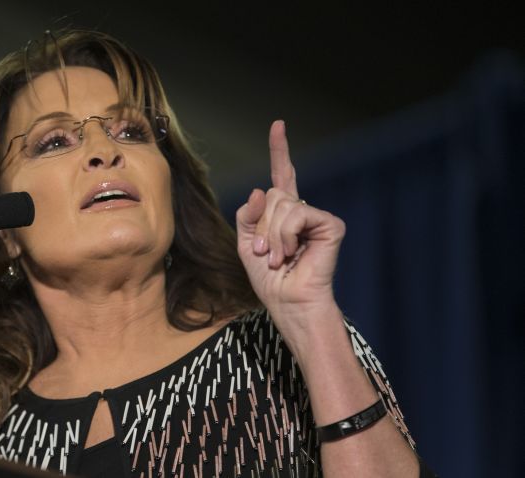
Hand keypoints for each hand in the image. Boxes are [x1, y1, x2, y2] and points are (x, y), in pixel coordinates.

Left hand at [235, 120, 345, 344]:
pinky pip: (297, 215)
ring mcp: (317, 216)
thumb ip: (248, 215)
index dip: (280, 150)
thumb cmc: (269, 278)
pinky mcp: (330, 225)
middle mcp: (301, 210)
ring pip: (281, 204)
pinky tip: (293, 253)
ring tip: (280, 257)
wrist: (287, 301)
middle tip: (268, 253)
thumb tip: (262, 190)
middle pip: (271, 195)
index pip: (283, 175)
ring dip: (272, 235)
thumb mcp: (246, 244)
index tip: (278, 125)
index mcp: (283, 213)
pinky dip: (287, 236)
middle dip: (261, 226)